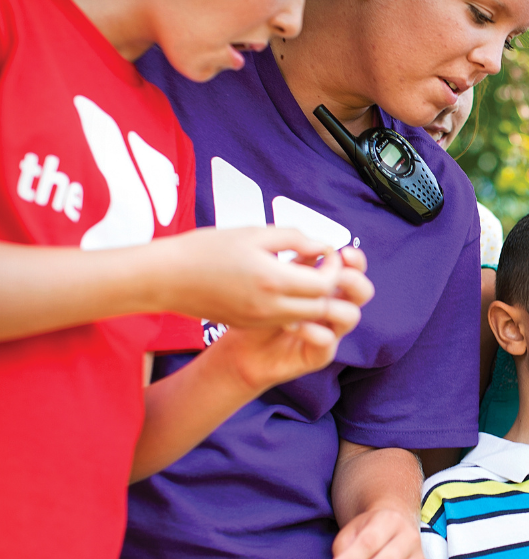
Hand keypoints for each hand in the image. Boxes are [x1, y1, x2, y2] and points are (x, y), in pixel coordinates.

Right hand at [151, 227, 373, 327]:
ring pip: (304, 318)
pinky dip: (294, 308)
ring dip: (312, 300)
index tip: (327, 254)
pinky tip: (284, 287)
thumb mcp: (253, 233)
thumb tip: (321, 246)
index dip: (333, 269)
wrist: (166, 278)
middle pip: (319, 307)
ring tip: (304, 275)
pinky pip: (284, 321)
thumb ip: (294, 238)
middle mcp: (269, 306)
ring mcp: (259, 319)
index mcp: (272, 279)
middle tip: (321, 267)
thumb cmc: (205, 249)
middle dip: (327, 288)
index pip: (324, 284)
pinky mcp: (249, 325)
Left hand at [207, 249, 372, 392]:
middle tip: (337, 276)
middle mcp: (333, 309)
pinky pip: (327, 342)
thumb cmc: (259, 314)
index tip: (344, 252)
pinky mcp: (318, 355)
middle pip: (362, 292)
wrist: (242, 350)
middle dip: (353, 281)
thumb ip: (297, 265)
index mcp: (327, 288)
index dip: (355, 261)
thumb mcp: (276, 282)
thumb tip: (317, 246)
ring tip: (308, 301)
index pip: (353, 270)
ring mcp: (329, 333)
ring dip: (332, 305)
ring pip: (350, 316)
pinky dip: (312, 331)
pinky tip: (291, 324)